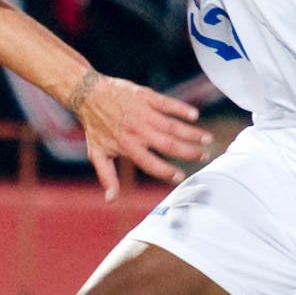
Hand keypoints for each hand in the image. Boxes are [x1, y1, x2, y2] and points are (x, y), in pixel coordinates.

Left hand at [68, 72, 210, 200]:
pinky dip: (181, 109)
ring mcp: (143, 113)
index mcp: (127, 146)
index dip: (166, 172)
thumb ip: (107, 177)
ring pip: (171, 125)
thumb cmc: (95, 127)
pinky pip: (167, 104)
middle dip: (188, 152)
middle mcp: (138, 131)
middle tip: (204, 157)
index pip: (150, 163)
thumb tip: (111, 200)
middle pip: (167, 144)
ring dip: (191, 132)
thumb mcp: (97, 154)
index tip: (181, 178)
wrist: (88, 94)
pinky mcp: (146, 97)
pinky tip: (194, 116)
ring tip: (207, 139)